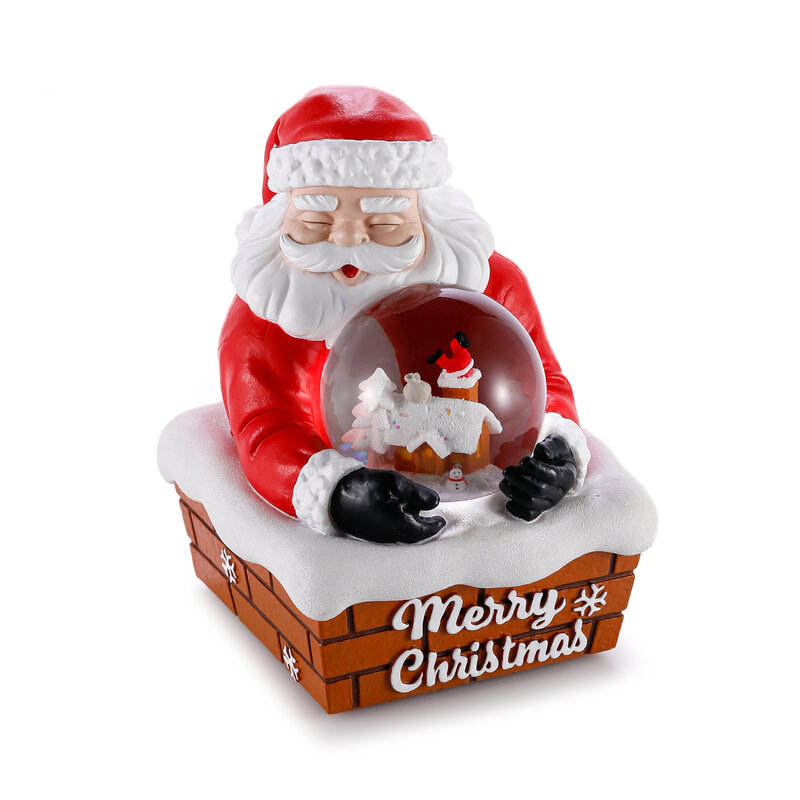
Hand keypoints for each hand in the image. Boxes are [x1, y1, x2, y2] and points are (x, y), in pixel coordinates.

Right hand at [330, 468, 445, 543]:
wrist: (330, 496)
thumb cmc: (361, 486)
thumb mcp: (390, 482)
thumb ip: (414, 492)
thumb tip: (436, 502)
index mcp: (396, 524)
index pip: (423, 532)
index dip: (434, 526)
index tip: (442, 519)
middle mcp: (389, 536)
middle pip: (414, 536)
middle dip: (425, 527)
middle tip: (433, 518)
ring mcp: (378, 538)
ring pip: (403, 536)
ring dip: (413, 527)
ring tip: (416, 512)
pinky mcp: (371, 535)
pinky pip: (392, 535)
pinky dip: (401, 527)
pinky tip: (399, 514)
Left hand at [499, 435, 577, 521]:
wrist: (557, 467)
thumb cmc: (556, 455)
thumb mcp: (557, 445)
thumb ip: (551, 446)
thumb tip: (542, 452)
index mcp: (566, 476)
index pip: (550, 476)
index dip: (534, 468)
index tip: (523, 460)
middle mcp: (558, 492)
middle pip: (538, 490)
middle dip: (519, 479)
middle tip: (507, 470)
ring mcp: (548, 503)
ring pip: (530, 503)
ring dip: (513, 492)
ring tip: (504, 481)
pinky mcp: (539, 510)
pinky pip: (528, 515)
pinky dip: (516, 510)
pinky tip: (508, 499)